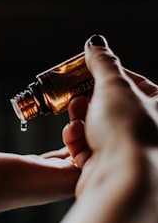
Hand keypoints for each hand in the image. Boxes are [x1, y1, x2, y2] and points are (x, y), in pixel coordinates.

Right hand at [44, 35, 157, 222]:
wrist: (122, 180)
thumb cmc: (127, 131)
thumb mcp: (113, 86)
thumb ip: (103, 62)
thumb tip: (95, 42)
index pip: (130, 82)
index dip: (104, 75)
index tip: (84, 72)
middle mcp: (147, 129)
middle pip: (108, 107)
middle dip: (87, 103)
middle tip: (76, 100)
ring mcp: (127, 150)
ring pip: (95, 128)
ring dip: (80, 123)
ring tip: (76, 122)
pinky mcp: (109, 167)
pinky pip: (88, 148)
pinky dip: (78, 142)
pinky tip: (75, 140)